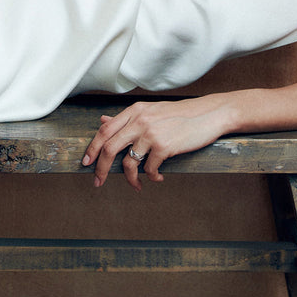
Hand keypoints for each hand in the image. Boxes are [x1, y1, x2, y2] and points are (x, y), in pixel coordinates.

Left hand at [81, 95, 233, 191]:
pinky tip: (158, 178)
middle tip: (98, 182)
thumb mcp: (151, 111)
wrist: (209, 114)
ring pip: (128, 163)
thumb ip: (127, 118)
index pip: (104, 130)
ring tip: (137, 185)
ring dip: (130, 179)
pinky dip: (152, 178)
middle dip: (101, 169)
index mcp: (134, 110)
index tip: (86, 163)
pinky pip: (150, 169)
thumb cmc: (181, 114)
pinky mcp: (164, 146)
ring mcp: (151, 133)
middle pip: (109, 148)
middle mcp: (139, 120)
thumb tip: (102, 121)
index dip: (92, 148)